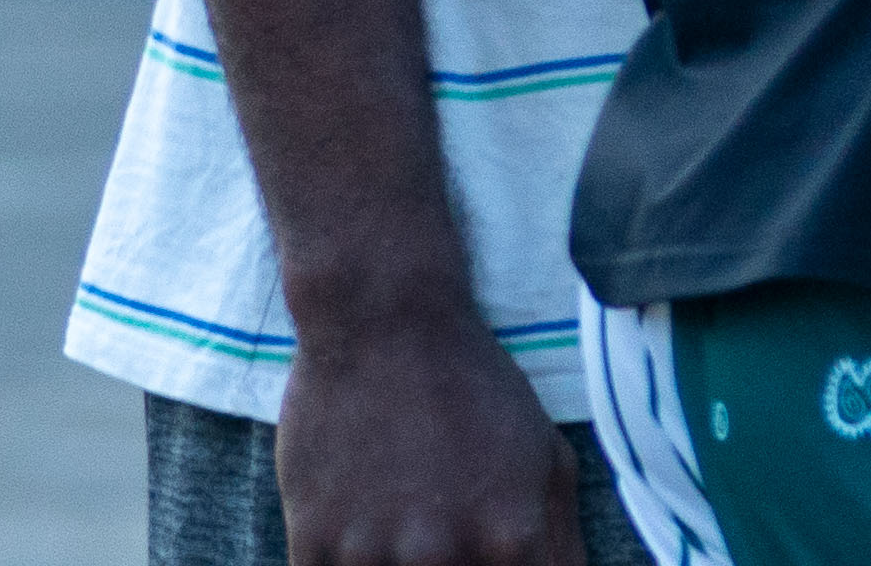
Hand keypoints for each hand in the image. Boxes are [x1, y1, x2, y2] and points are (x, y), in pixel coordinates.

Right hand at [273, 302, 582, 565]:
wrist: (384, 327)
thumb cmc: (476, 388)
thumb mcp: (548, 457)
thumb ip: (558, 541)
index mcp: (513, 539)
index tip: (495, 559)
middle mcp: (444, 556)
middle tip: (437, 527)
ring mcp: (372, 556)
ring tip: (399, 518)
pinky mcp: (312, 546)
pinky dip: (349, 564)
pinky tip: (362, 528)